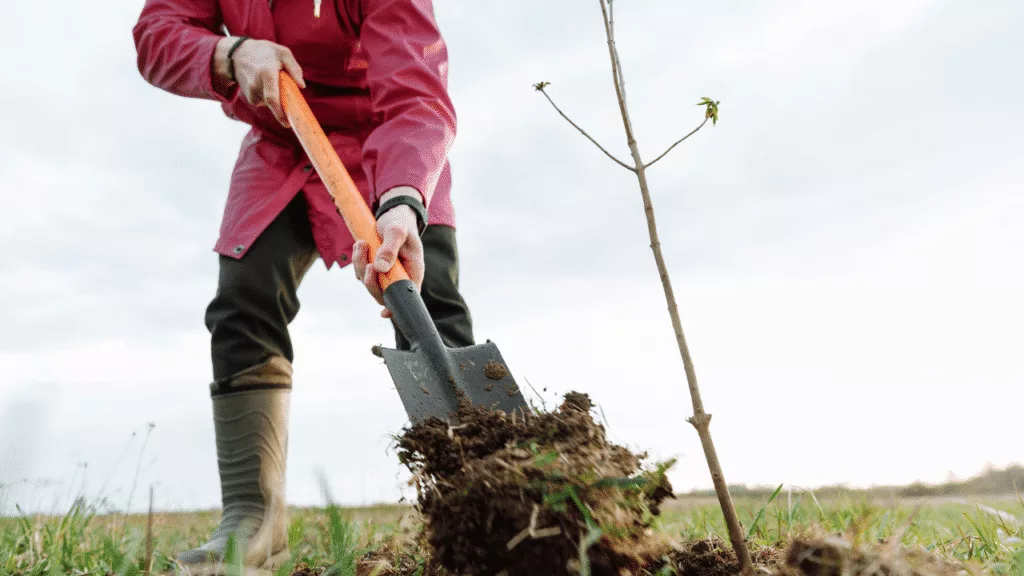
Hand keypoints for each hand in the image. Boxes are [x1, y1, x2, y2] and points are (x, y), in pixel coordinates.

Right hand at [214, 37, 305, 126]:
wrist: (237, 54)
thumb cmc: (264, 52)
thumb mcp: (282, 52)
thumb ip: (294, 68)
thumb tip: (302, 86)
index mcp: (266, 74)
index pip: (272, 98)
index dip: (279, 113)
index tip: (287, 123)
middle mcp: (256, 85)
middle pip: (272, 103)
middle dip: (282, 106)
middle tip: (288, 104)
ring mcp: (250, 92)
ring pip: (269, 102)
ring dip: (276, 96)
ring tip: (271, 80)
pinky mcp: (248, 96)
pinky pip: (264, 101)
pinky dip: (268, 96)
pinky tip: (264, 84)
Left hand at [352, 188, 425, 317]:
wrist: (394, 214)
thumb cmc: (400, 223)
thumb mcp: (397, 231)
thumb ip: (390, 248)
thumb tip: (379, 268)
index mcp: (413, 271)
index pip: (407, 295)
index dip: (396, 307)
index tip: (384, 312)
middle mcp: (400, 276)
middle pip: (383, 293)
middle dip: (371, 281)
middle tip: (368, 262)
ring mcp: (386, 274)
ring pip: (369, 282)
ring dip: (361, 265)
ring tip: (362, 243)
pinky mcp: (375, 269)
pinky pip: (361, 272)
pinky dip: (358, 260)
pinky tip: (361, 245)